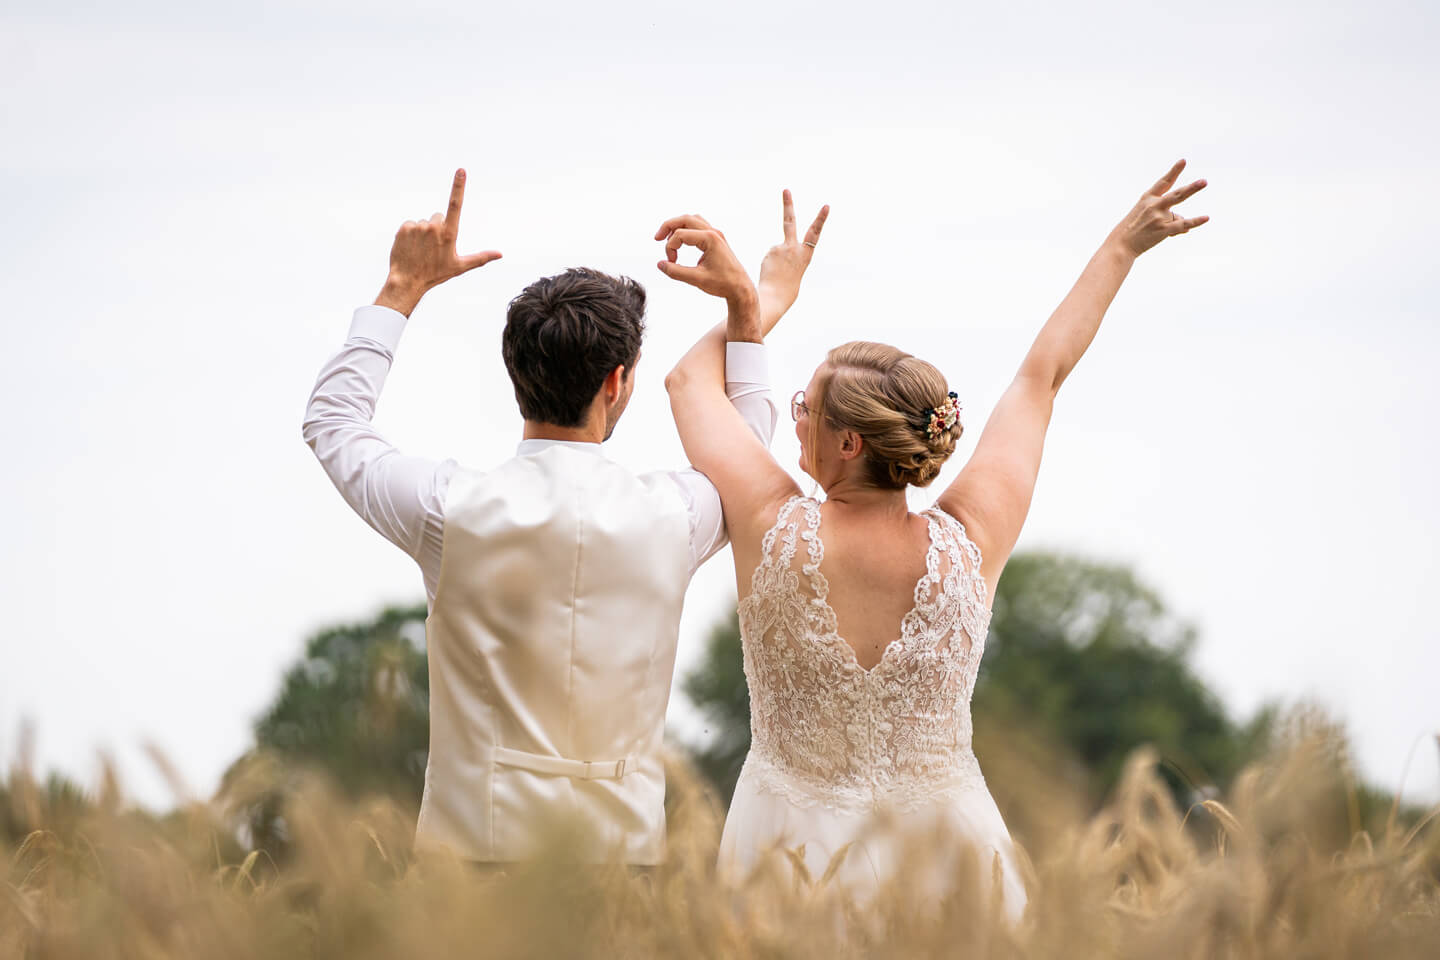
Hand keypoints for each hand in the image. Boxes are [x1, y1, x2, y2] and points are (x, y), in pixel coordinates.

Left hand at [375, 169, 502, 316]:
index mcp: (449, 234)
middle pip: (438, 217)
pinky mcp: (405, 228)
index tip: (461, 171)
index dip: (458, 186)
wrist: (408, 281)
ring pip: (424, 223)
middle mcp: (434, 227)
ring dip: (423, 233)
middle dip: (437, 228)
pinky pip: (410, 225)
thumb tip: (500, 254)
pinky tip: (411, 247)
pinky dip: (410, 234)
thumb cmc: (435, 274)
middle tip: (433, 248)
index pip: (456, 204)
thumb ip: (481, 257)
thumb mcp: (460, 266)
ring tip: (420, 250)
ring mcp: (418, 226)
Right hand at [654, 214, 759, 336]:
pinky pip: (698, 226)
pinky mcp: (716, 239)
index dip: (670, 248)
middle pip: (685, 219)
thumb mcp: (697, 279)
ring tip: (667, 239)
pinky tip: (681, 241)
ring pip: (692, 220)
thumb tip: (660, 264)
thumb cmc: (723, 284)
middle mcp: (713, 232)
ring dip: (678, 226)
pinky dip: (686, 230)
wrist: (741, 288)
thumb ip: (676, 272)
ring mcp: (716, 234)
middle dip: (669, 226)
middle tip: (657, 238)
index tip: (671, 263)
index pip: (680, 235)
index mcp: (710, 239)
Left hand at [758, 189, 828, 323]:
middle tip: (786, 189)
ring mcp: (780, 248)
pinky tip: (771, 273)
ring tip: (778, 274)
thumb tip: (776, 249)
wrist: (776, 297)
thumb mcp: (795, 271)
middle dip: (788, 204)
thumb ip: (789, 256)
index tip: (826, 205)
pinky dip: (769, 264)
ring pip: (777, 250)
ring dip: (776, 262)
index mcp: (806, 255)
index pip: (815, 233)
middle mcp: (794, 248)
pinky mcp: (770, 252)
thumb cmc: (787, 290)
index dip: (821, 219)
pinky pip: (770, 256)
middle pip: (790, 221)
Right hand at [1110, 159, 1208, 257]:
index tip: (1183, 161)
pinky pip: (1182, 224)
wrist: (1120, 245)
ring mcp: (1158, 217)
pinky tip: (1206, 218)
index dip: (1174, 172)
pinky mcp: (1162, 230)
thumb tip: (1186, 226)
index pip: (1163, 183)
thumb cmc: (1132, 230)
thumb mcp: (1146, 217)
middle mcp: (1153, 205)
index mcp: (1147, 199)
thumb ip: (1167, 217)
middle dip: (1190, 186)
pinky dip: (1195, 222)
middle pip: (1175, 193)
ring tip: (1204, 182)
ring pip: (1177, 210)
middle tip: (1203, 181)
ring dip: (1191, 191)